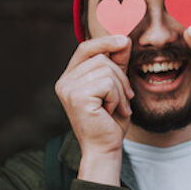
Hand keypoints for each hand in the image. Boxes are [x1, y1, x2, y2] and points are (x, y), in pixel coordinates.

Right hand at [54, 35, 133, 184]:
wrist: (104, 149)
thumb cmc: (109, 122)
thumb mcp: (115, 88)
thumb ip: (116, 65)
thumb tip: (123, 40)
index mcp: (69, 78)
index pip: (85, 48)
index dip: (105, 41)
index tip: (125, 41)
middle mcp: (64, 82)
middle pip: (101, 58)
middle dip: (120, 76)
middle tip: (126, 97)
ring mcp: (69, 89)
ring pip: (106, 70)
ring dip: (120, 90)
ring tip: (118, 107)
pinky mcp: (78, 97)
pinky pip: (108, 83)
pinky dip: (117, 97)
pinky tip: (112, 111)